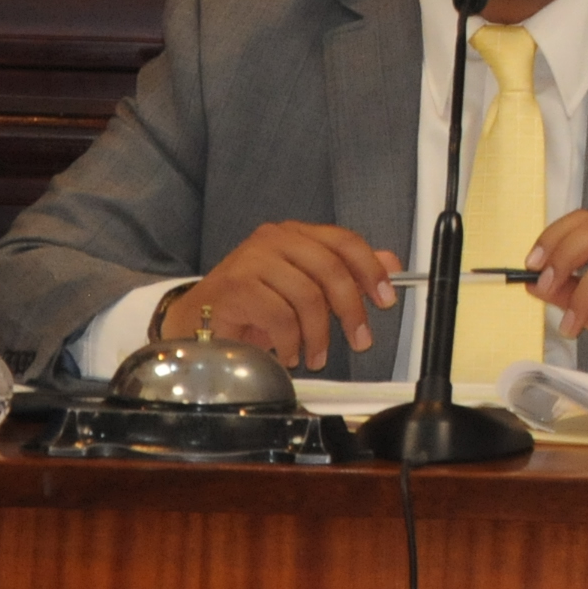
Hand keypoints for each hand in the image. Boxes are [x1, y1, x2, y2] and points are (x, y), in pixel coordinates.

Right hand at [185, 222, 400, 369]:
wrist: (196, 320)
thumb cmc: (252, 303)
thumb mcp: (303, 286)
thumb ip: (344, 273)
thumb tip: (390, 263)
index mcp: (294, 234)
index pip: (344, 241)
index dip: (370, 269)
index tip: (385, 298)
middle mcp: (273, 240)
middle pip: (330, 269)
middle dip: (351, 310)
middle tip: (360, 339)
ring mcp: (252, 261)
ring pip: (307, 297)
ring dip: (319, 334)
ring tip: (316, 354)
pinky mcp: (236, 287)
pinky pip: (281, 317)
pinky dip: (292, 342)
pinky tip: (290, 354)